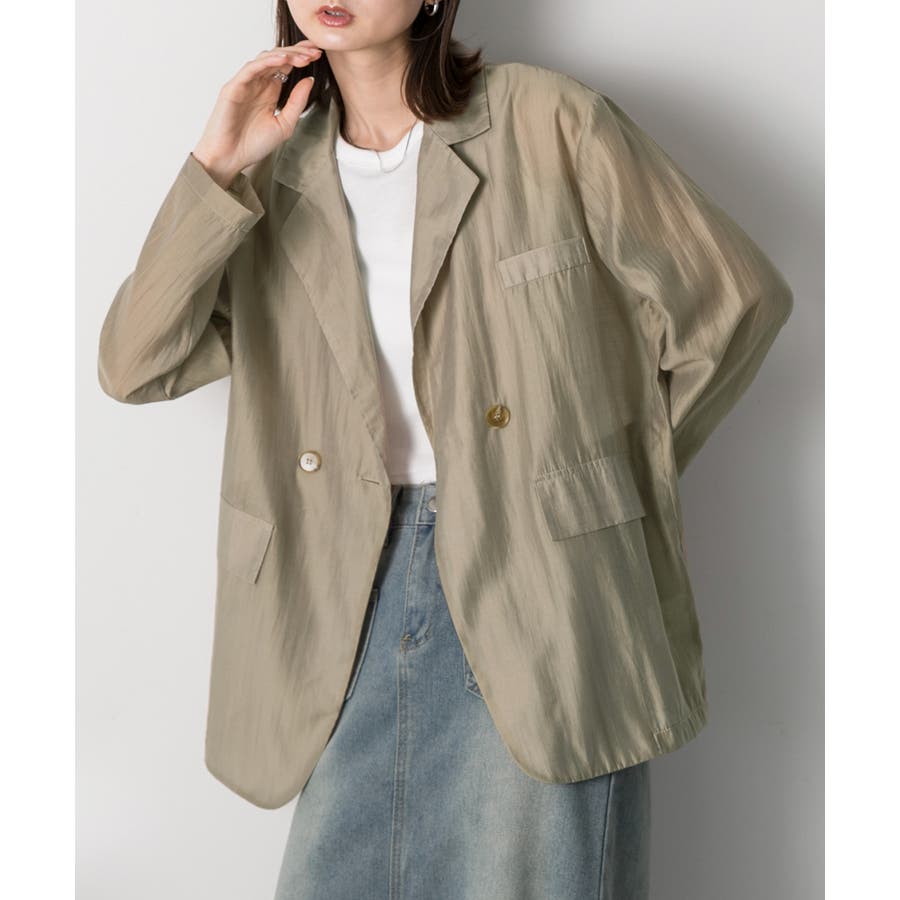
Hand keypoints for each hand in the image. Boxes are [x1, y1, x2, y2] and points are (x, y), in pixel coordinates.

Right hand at [192, 41, 322, 188]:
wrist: (230, 159)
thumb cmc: (253, 145)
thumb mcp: (285, 125)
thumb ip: (297, 102)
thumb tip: (309, 80)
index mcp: (269, 92)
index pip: (287, 67)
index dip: (302, 58)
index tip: (319, 54)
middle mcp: (258, 84)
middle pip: (278, 59)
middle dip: (298, 52)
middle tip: (316, 50)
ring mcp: (245, 83)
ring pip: (266, 59)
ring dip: (286, 54)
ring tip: (304, 55)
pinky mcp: (234, 87)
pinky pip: (252, 68)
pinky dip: (268, 61)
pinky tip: (284, 59)